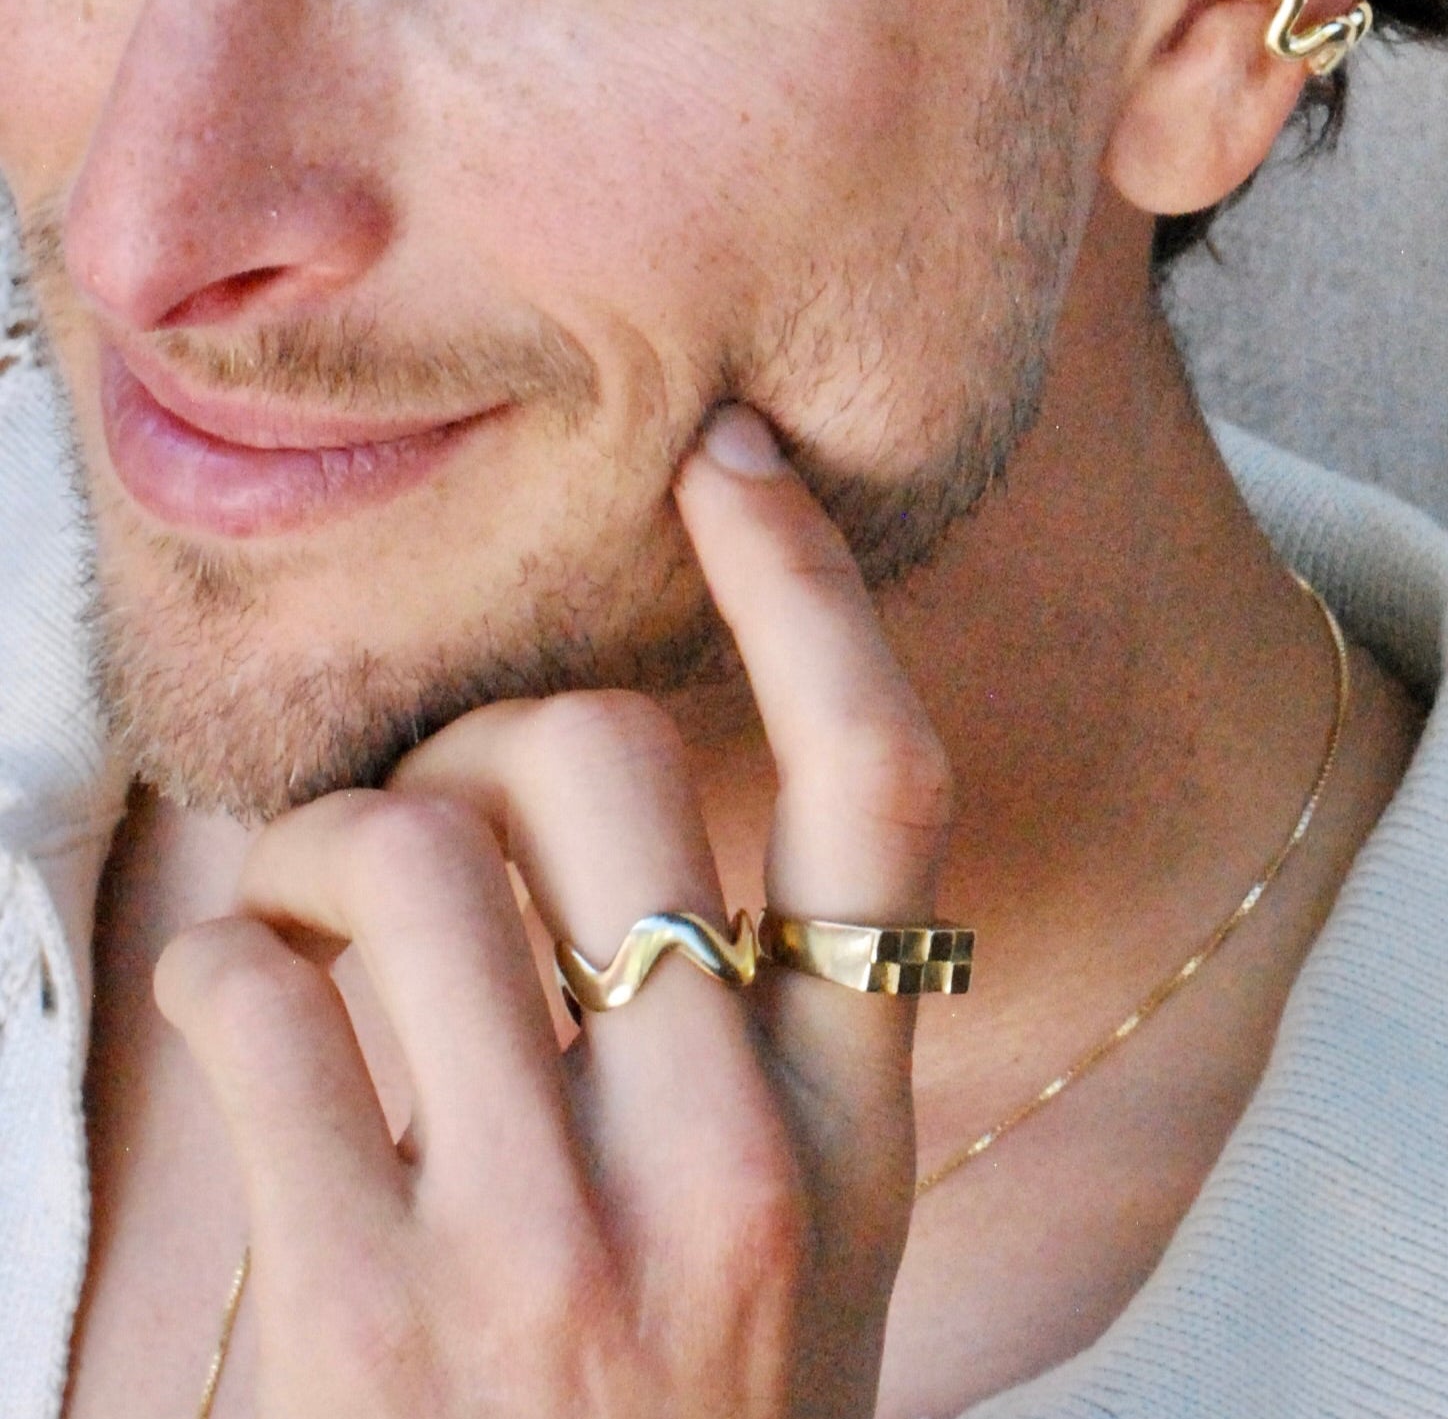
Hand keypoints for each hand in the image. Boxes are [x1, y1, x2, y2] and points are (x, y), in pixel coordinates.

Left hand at [154, 407, 955, 1417]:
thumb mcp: (779, 1250)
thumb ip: (736, 1050)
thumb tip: (585, 826)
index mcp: (848, 1135)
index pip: (882, 793)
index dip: (813, 595)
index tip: (730, 463)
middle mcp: (729, 1171)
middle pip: (612, 768)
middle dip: (487, 737)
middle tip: (432, 811)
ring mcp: (553, 1253)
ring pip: (416, 852)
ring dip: (320, 842)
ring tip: (304, 915)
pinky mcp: (371, 1328)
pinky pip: (259, 997)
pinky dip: (222, 964)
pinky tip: (241, 1017)